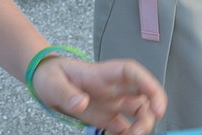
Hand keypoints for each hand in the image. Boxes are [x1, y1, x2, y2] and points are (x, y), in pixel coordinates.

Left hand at [33, 57, 166, 134]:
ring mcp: (112, 103)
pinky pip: (125, 128)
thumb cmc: (50, 75)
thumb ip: (65, 93)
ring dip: (141, 126)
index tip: (156, 103)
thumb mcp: (52, 82)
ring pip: (139, 113)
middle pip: (143, 94)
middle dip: (153, 110)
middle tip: (141, 130)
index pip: (131, 72)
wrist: (45, 82)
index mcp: (101, 74)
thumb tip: (82, 103)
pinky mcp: (106, 117)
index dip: (148, 83)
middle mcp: (112, 88)